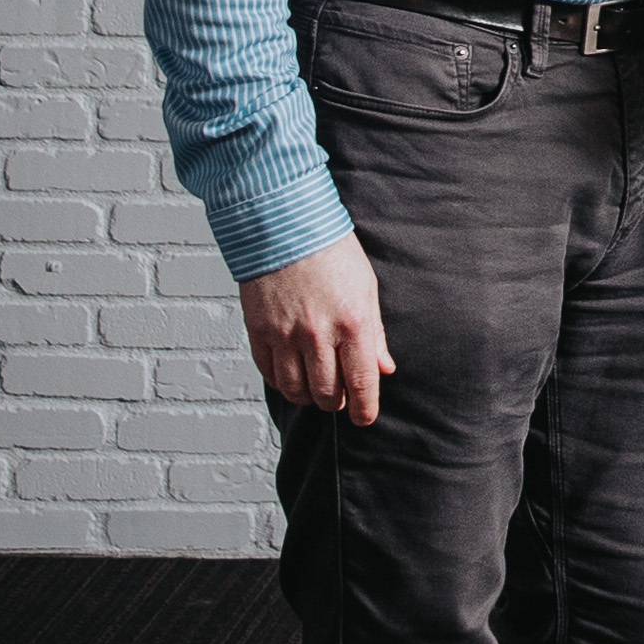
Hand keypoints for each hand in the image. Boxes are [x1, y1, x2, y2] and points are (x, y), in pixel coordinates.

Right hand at [239, 231, 393, 425]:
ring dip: (309, 397)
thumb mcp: (366, 288)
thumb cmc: (331, 252)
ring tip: (316, 386)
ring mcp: (284, 335)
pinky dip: (282, 382)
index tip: (364, 418)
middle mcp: (318, 334)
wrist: (285, 225)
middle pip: (327, 395)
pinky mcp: (259, 332)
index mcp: (352, 322)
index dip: (364, 409)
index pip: (361, 383)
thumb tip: (384, 369)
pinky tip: (292, 372)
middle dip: (337, 403)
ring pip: (297, 391)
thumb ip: (375, 334)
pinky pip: (270, 375)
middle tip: (341, 397)